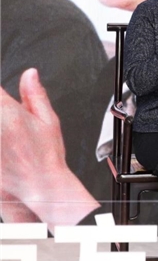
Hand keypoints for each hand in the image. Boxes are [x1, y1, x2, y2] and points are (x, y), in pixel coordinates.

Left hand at [0, 68, 98, 228]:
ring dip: (1, 130)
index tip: (6, 102)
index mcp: (8, 113)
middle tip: (11, 125)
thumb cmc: (47, 156)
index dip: (0, 94)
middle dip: (2, 111)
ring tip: (10, 137)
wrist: (41, 187)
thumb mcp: (49, 120)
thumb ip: (35, 94)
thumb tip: (30, 74)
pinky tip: (5, 147)